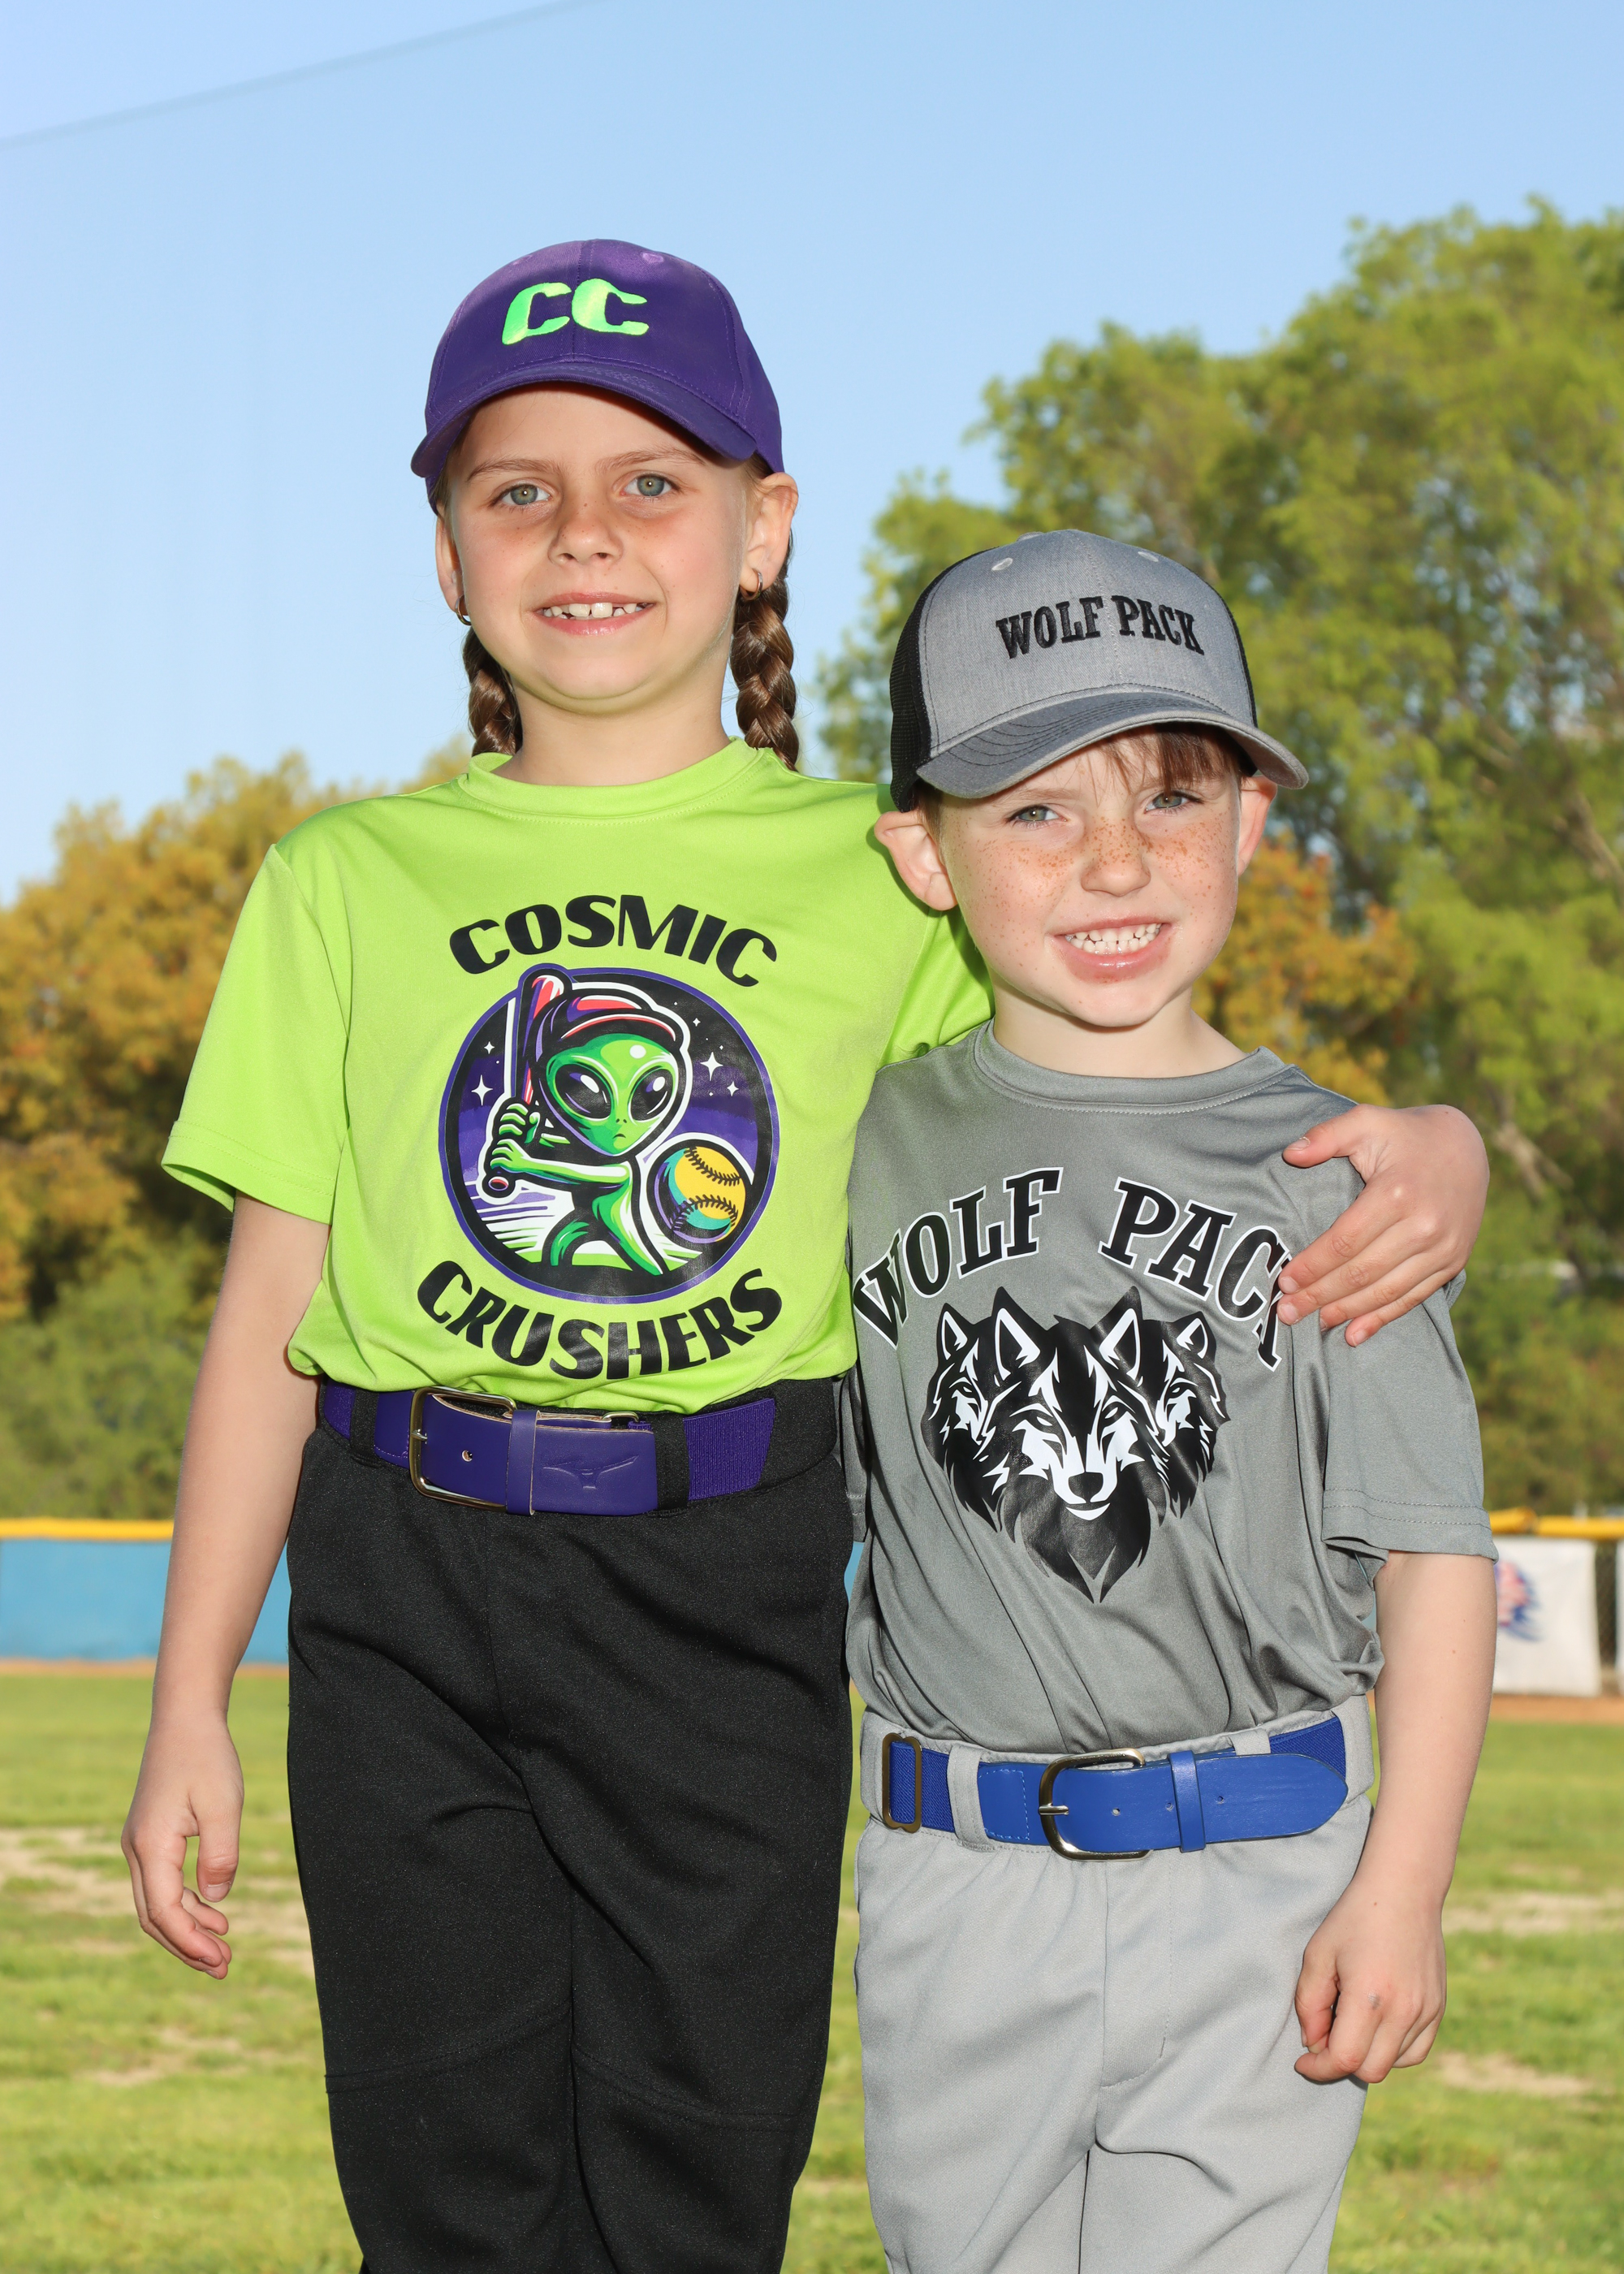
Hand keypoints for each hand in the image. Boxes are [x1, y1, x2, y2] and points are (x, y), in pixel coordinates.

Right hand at [121, 1714, 244, 1978]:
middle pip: (154, 1918)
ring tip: (223, 1950)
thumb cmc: (206, 1757)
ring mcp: (140, 1844)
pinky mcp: (151, 1837)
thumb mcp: (223, 1804)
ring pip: (157, 1904)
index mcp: (151, 1846)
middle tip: (223, 1968)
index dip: (191, 1942)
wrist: (185, 1719)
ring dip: (187, 1929)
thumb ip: (220, 1854)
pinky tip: (215, 1911)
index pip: (165, 1912)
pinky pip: (162, 1884)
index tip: (220, 1960)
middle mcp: (137, 1850)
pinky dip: (186, 1905)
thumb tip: (216, 1898)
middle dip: (187, 1947)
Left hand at [1276, 1103, 1487, 1343]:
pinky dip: (1382, 1318)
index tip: (1284, 1280)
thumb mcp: (1367, 1121)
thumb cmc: (1405, 1134)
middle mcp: (1424, 1225)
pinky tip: (1354, 1334)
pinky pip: (1413, 1297)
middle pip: (1362, 1272)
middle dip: (1320, 1295)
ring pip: (1386, 1291)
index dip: (1313, 1265)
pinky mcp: (1452, 1262)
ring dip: (1346, 1311)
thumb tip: (1291, 1154)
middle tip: (1286, 1311)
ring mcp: (1442, 1248)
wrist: (1468, 1146)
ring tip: (1312, 1322)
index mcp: (1398, 1193)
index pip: (1345, 1241)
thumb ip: (1327, 1136)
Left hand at [1294, 1866, 1446, 2083]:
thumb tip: (1313, 2043)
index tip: (1303, 2060)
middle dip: (1341, 2063)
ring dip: (1368, 2056)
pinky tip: (1377, 2026)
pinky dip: (1394, 2051)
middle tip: (1325, 2036)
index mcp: (1370, 1997)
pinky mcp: (1438, 2008)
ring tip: (1352, 2021)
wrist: (1404, 1891)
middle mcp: (1403, 2011)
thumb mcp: (1318, 1954)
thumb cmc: (1355, 1918)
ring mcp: (1426, 2012)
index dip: (1319, 2068)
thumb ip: (1309, 2003)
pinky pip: (1416, 2051)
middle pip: (1370, 2070)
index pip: (1345, 2059)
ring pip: (1394, 2064)